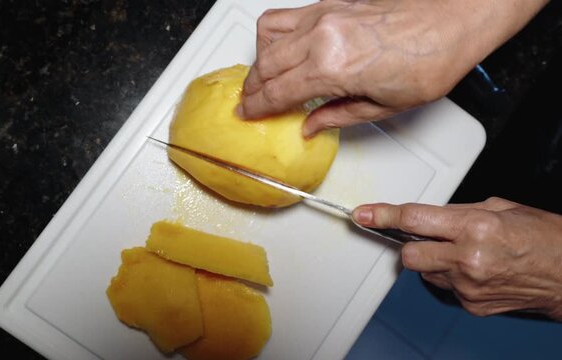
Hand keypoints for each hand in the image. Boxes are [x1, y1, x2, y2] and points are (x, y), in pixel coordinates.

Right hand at [240, 0, 548, 136]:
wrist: (455, 17)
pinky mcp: (330, 3)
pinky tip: (278, 48)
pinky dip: (272, 35)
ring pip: (268, 37)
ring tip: (261, 78)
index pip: (278, 91)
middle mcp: (322, 37)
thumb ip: (338, 115)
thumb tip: (310, 125)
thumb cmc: (431, 58)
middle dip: (252, 88)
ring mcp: (324, 15)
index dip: (257, 107)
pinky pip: (285, 16)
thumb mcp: (384, 106)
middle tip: (249, 102)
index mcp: (333, 68)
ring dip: (259, 61)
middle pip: (267, 65)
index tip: (247, 114)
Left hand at [353, 197, 561, 320]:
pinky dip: (452, 277)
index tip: (364, 215)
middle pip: (410, 254)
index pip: (413, 220)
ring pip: (425, 272)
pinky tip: (477, 270)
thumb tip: (427, 217)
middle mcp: (468, 258)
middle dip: (411, 244)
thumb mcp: (499, 208)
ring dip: (435, 261)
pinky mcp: (472, 304)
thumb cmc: (543, 238)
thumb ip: (457, 213)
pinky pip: (445, 287)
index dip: (383, 216)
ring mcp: (469, 286)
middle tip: (429, 237)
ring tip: (467, 253)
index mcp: (475, 227)